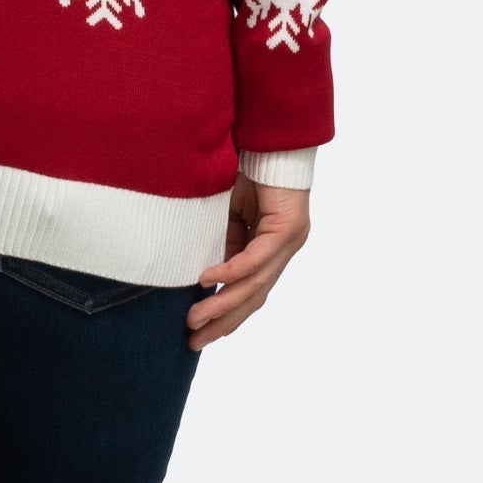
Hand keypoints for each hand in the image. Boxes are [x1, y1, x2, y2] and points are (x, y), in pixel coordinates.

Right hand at [185, 171, 310, 349]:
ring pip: (254, 285)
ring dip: (222, 303)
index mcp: (269, 249)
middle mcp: (282, 251)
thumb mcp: (228, 213)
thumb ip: (222, 240)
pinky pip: (256, 258)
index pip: (248, 292)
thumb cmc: (249, 171)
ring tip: (196, 319)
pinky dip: (231, 270)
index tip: (200, 333)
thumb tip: (200, 270)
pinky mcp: (287, 229)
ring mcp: (288, 242)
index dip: (225, 314)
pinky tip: (209, 279)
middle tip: (195, 341)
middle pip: (252, 298)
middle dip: (222, 322)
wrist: (273, 140)